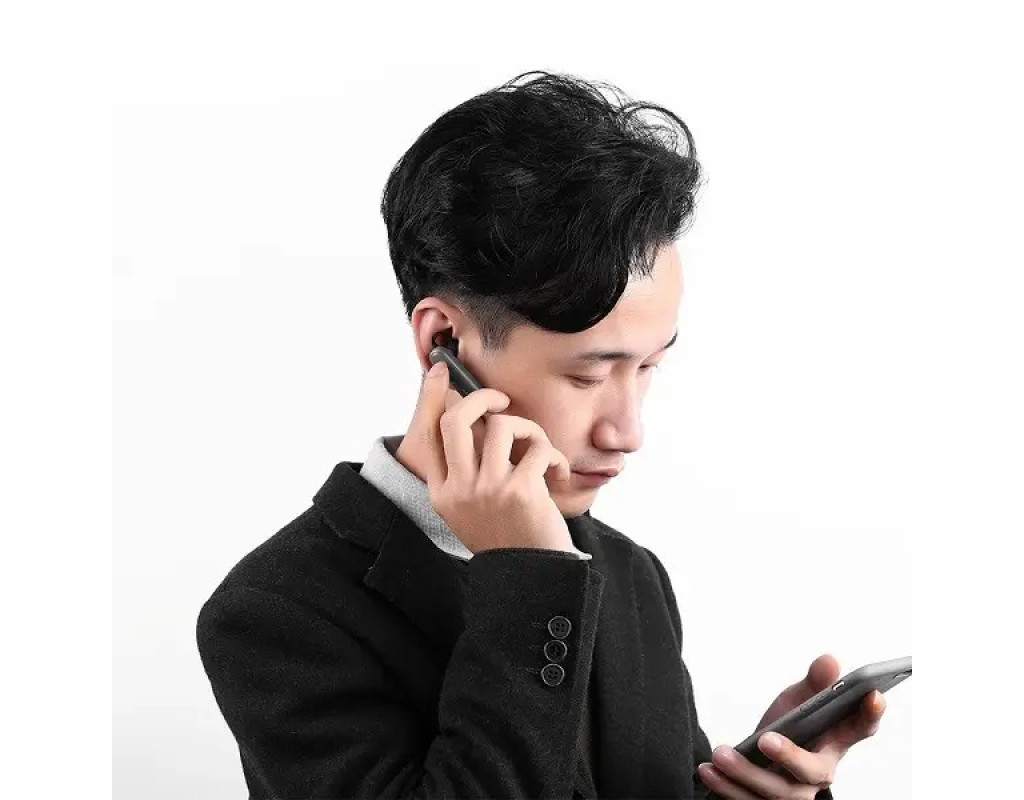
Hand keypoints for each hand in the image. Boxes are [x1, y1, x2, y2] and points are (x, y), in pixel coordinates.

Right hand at [414, 360, 574, 554]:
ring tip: (539, 450)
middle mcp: (459, 489)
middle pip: (457, 419)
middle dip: (481, 397)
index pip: (428, 435)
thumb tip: (479, 421)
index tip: (441, 373)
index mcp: (443, 494)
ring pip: (503, 426)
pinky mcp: (520, 491)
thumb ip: (468, 472)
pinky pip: (539, 448)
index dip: (432, 397)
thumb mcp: (473, 511)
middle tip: (500, 400)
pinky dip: (556, 457)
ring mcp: (488, 489)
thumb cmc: (510, 539)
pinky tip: (559, 475)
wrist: (533, 579)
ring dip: (529, 430)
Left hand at [696, 654, 886, 798]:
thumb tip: (829, 660)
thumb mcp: (797, 701)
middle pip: (813, 771)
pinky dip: (726, 787)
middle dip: (790, 756)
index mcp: (834, 742)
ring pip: (776, 793)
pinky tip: (708, 770)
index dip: (869, 714)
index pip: (859, 729)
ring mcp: (795, 795)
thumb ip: (813, 683)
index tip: (873, 694)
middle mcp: (819, 774)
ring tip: (720, 754)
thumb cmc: (786, 727)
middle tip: (764, 739)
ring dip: (745, 774)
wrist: (758, 759)